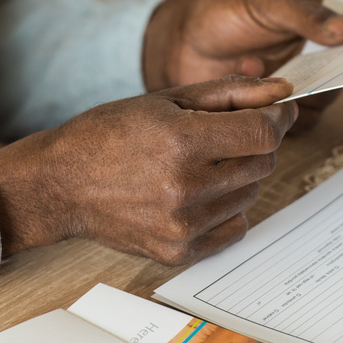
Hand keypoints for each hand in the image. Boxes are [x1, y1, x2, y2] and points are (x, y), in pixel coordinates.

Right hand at [0, 76, 297, 265]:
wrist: (60, 185)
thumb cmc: (108, 135)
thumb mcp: (166, 100)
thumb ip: (230, 93)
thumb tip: (281, 91)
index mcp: (181, 142)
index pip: (263, 133)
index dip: (276, 118)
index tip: (274, 112)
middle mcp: (184, 187)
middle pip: (262, 164)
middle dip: (257, 143)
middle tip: (230, 134)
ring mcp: (182, 224)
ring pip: (251, 194)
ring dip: (240, 175)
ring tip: (202, 163)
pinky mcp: (179, 251)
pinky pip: (234, 227)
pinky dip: (227, 209)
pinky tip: (198, 193)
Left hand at [143, 0, 342, 90]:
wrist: (177, 42)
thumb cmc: (221, 9)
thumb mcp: (266, 2)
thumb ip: (307, 16)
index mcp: (321, 11)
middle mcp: (316, 48)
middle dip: (325, 73)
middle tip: (297, 66)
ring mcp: (299, 77)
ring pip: (324, 99)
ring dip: (294, 90)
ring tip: (255, 63)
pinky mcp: (279, 105)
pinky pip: (297, 120)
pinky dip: (274, 105)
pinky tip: (245, 72)